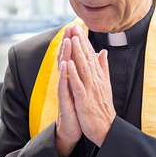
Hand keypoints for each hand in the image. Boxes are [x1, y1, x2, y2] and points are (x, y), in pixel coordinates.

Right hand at [55, 26, 82, 156]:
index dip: (74, 43)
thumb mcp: (83, 89)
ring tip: (67, 40)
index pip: (72, 57)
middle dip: (67, 43)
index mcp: (72, 79)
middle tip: (69, 27)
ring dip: (65, 55)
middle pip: (65, 59)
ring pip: (63, 70)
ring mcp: (64, 91)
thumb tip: (92, 59)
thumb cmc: (77, 109)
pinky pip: (63, 86)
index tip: (76, 28)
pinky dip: (64, 75)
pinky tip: (65, 65)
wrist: (72, 129)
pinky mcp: (63, 101)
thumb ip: (86, 74)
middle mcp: (66, 82)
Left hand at [66, 26, 115, 145]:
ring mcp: (90, 90)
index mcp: (98, 77)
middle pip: (87, 58)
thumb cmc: (102, 108)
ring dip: (77, 53)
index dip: (84, 41)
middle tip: (74, 25)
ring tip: (72, 38)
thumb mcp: (104, 85)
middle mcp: (95, 81)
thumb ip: (103, 68)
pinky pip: (78, 85)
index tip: (77, 26)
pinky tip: (68, 63)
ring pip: (83, 68)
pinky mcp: (85, 101)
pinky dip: (73, 74)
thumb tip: (102, 51)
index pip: (91, 55)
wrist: (106, 129)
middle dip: (80, 41)